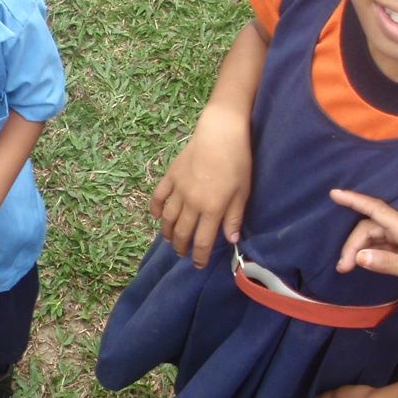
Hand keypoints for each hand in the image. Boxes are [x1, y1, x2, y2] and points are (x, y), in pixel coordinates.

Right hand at [150, 106, 251, 265]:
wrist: (220, 132)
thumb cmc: (238, 162)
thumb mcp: (243, 192)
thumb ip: (234, 217)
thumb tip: (230, 240)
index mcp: (211, 209)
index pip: (202, 241)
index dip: (199, 256)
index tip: (198, 265)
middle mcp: (192, 203)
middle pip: (181, 232)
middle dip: (181, 247)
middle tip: (182, 254)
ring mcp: (178, 190)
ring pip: (167, 218)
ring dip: (167, 233)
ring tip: (170, 240)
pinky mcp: (170, 176)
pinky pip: (158, 197)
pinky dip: (154, 208)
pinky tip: (156, 216)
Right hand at [329, 188, 397, 297]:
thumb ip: (386, 263)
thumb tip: (358, 256)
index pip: (375, 209)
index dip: (354, 200)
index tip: (334, 193)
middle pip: (369, 227)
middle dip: (352, 244)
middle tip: (343, 268)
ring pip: (374, 237)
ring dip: (358, 250)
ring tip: (347, 269)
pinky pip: (381, 245)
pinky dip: (369, 253)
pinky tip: (362, 263)